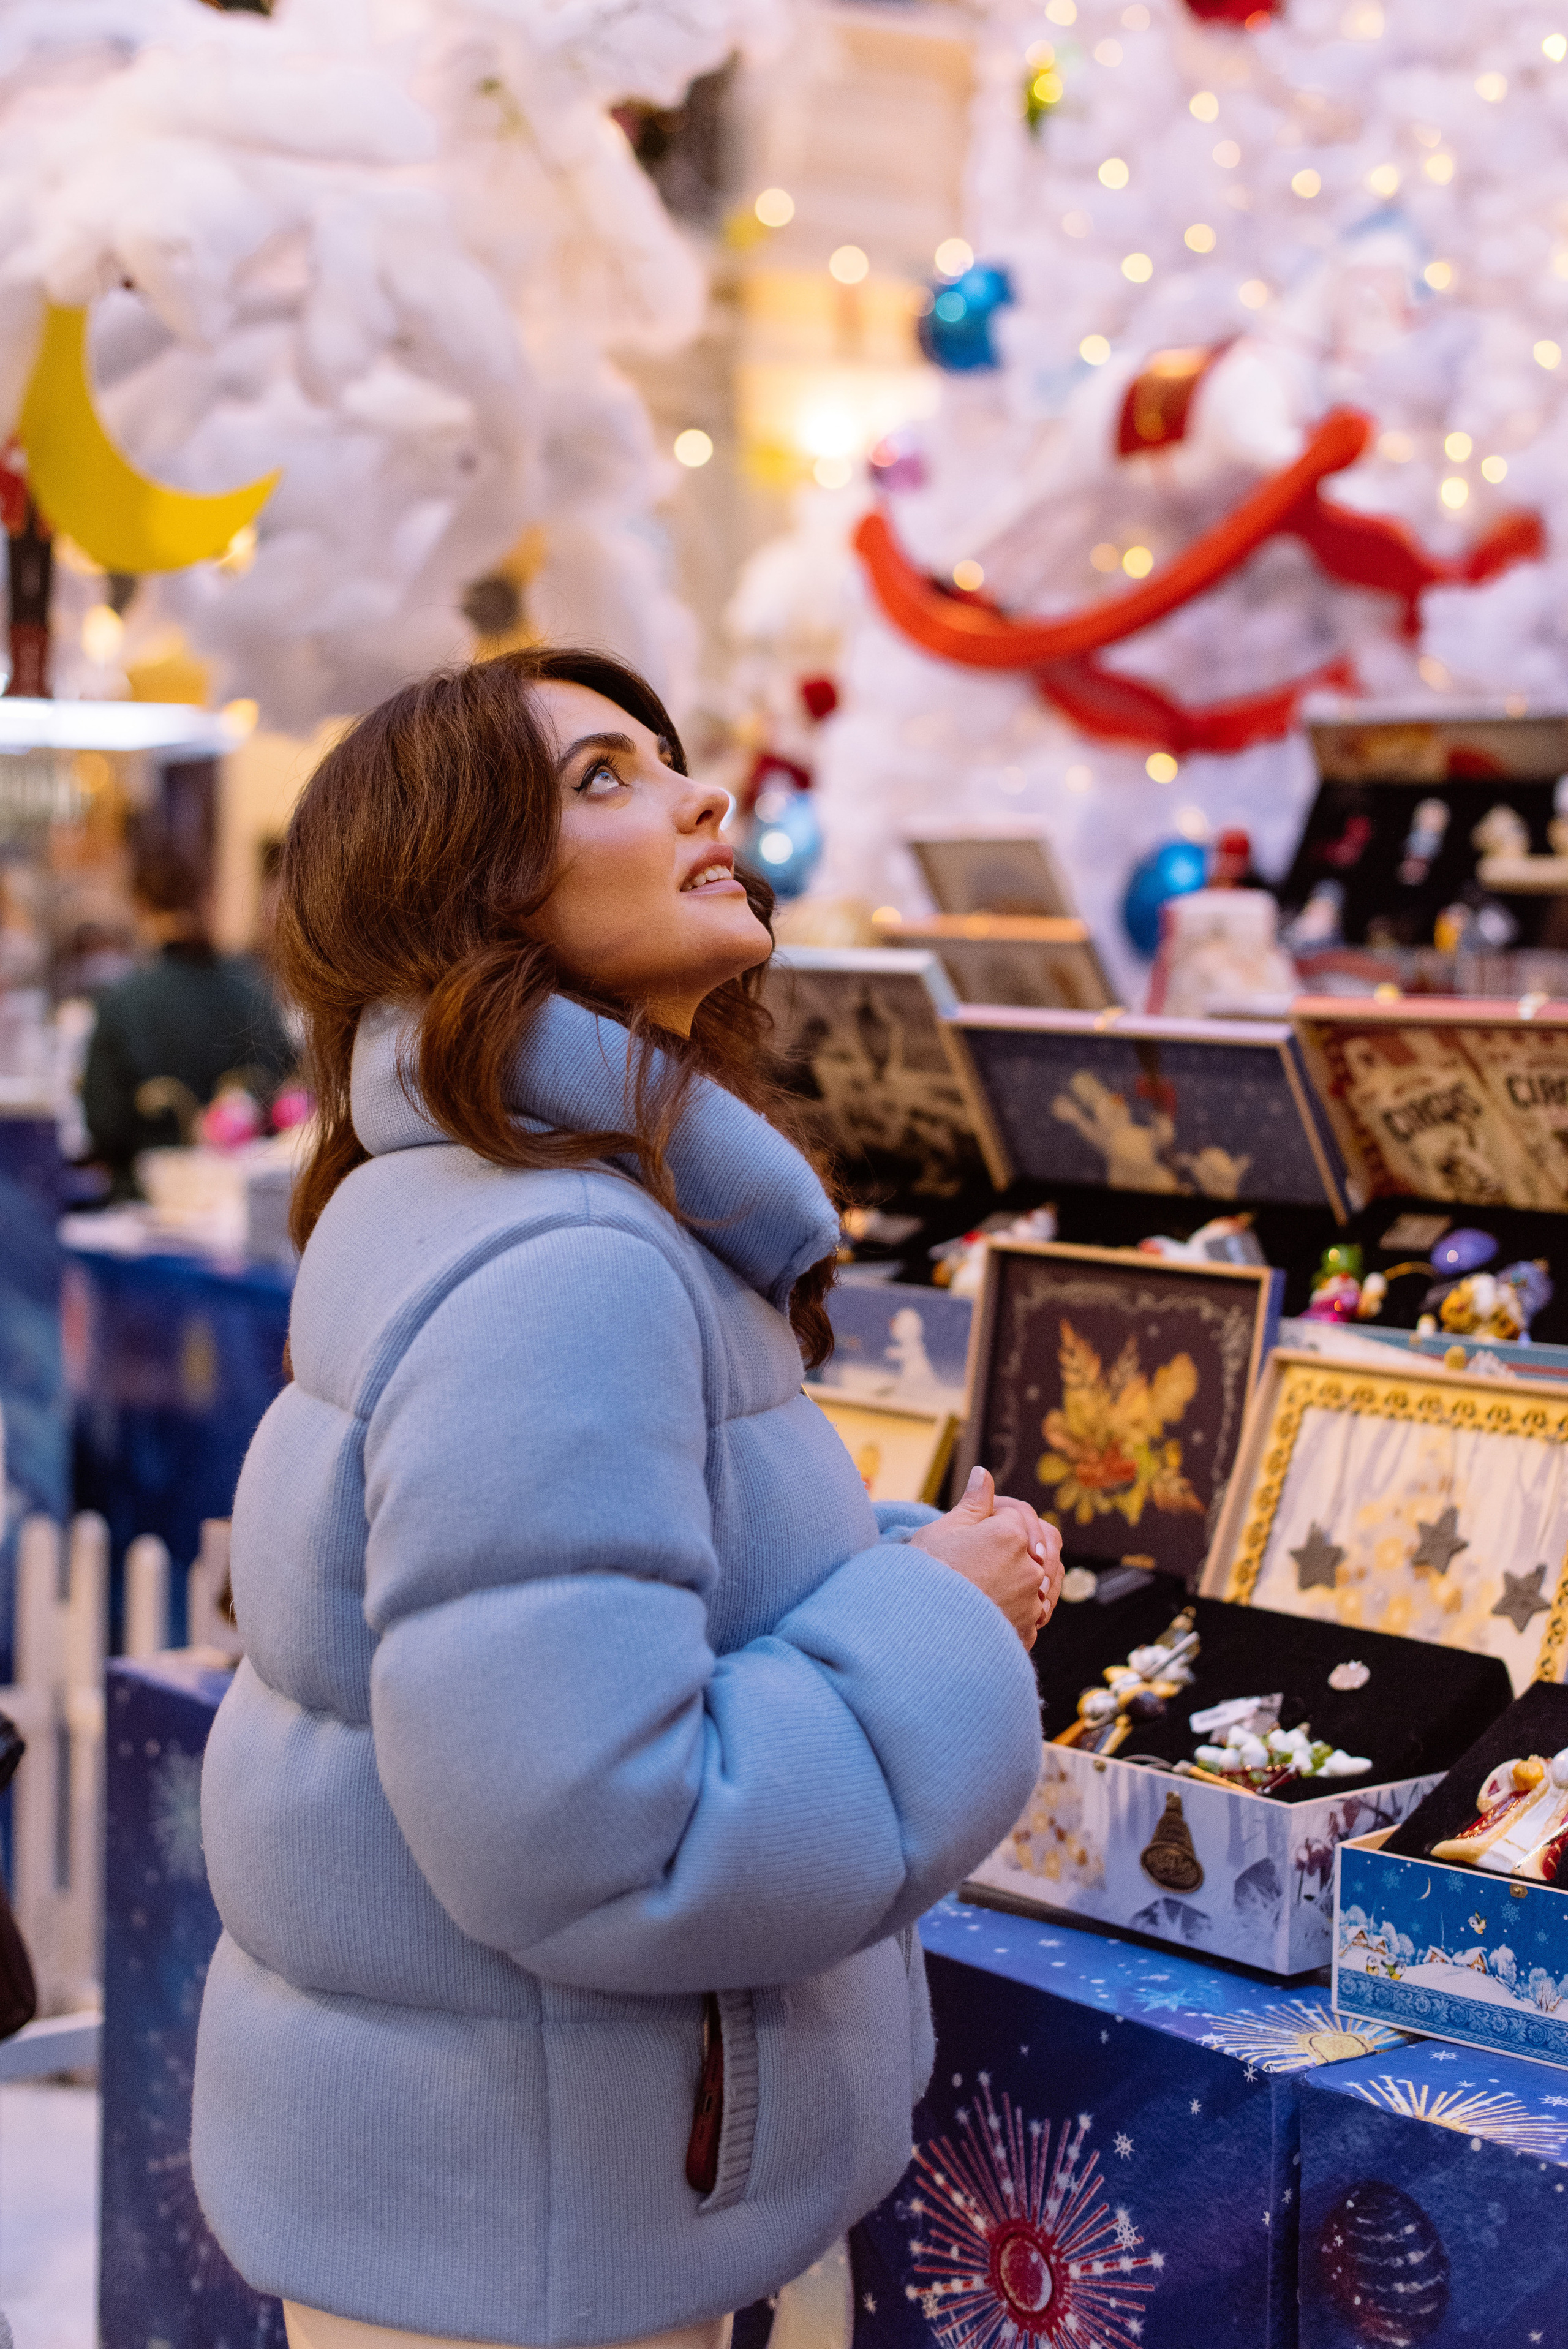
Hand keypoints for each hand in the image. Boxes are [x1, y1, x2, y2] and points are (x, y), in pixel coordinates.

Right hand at [910, 1466, 1063, 1648]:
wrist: (917, 1633)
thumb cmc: (924, 1577)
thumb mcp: (942, 1531)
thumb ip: (973, 1502)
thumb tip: (983, 1474)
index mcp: (1011, 1535)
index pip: (1016, 1515)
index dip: (993, 1518)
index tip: (971, 1530)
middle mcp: (1030, 1568)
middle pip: (1038, 1545)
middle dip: (1019, 1544)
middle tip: (986, 1554)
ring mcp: (1031, 1603)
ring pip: (1043, 1580)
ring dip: (1028, 1576)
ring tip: (996, 1580)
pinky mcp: (1026, 1633)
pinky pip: (1034, 1614)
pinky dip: (1022, 1607)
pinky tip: (998, 1607)